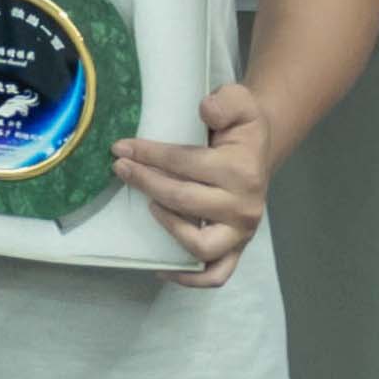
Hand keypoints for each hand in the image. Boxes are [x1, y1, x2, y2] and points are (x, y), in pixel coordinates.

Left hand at [122, 81, 279, 281]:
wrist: (258, 152)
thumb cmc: (240, 128)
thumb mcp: (239, 101)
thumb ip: (225, 100)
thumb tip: (204, 110)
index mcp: (241, 171)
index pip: (185, 164)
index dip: (148, 155)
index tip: (120, 147)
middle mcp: (244, 206)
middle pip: (183, 200)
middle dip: (145, 182)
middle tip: (120, 168)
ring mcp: (240, 233)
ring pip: (198, 243)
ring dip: (166, 226)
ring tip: (145, 204)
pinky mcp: (236, 250)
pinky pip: (215, 274)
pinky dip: (190, 278)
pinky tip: (161, 266)